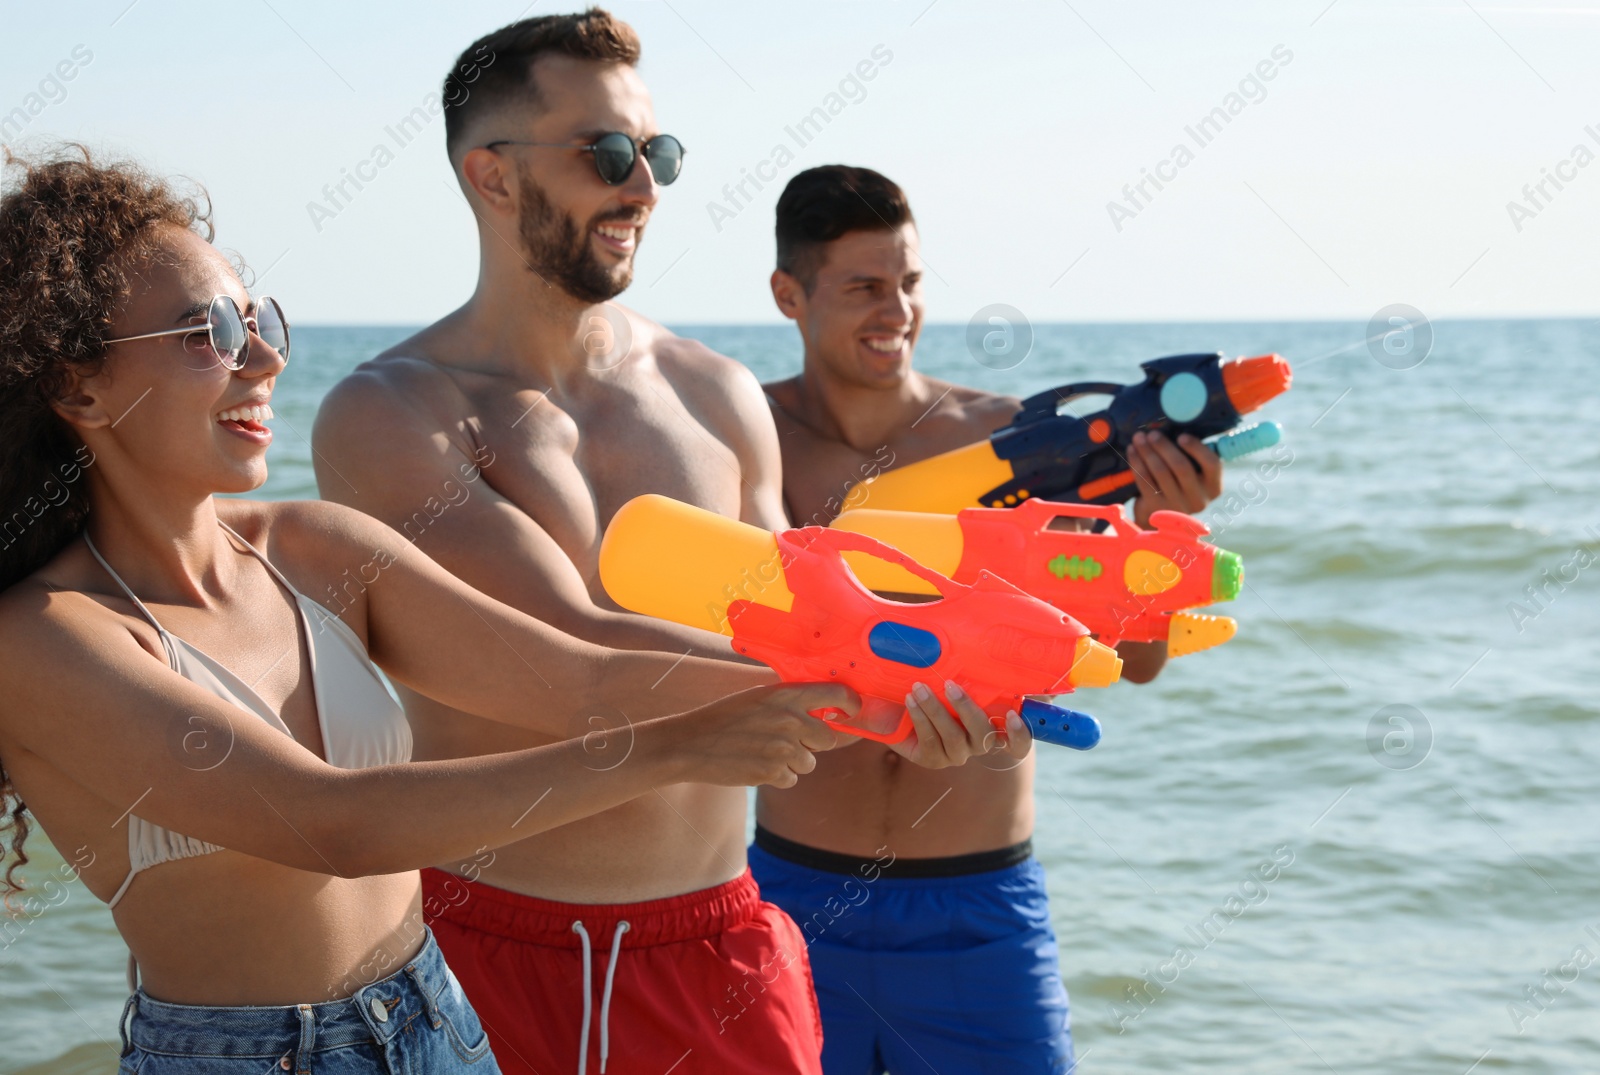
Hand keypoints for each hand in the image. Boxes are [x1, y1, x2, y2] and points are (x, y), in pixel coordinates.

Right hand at [668, 683, 854, 788]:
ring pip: (809, 762)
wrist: (688, 744)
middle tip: (786, 740)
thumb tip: (827, 715)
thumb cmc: (723, 719)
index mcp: (785, 694)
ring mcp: (782, 748)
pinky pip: (791, 779)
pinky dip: (776, 777)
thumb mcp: (758, 699)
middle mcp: (789, 719)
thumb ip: (791, 704)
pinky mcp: (772, 773)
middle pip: (828, 738)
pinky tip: (754, 764)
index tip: (852, 713)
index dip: (852, 706)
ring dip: (792, 762)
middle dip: (813, 743)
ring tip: (762, 752)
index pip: (838, 695)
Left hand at [886, 681, 1032, 768]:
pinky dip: (920, 717)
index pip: (1019, 744)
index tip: (1012, 714)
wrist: (901, 705)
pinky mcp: (932, 759)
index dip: (1020, 735)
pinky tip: (911, 700)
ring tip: (919, 688)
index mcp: (993, 726)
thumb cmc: (939, 687)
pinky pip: (930, 741)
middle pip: (984, 735)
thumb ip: (985, 674)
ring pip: (953, 736)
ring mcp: (956, 755)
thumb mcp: (961, 679)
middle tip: (950, 685)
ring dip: (935, 709)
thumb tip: (1006, 657)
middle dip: (967, 708)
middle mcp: (978, 744)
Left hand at [1128, 431, 1222, 526]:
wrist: (1163, 518)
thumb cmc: (1179, 485)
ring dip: (1147, 452)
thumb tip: (1175, 424)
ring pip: (1161, 473)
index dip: (1197, 448)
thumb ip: (1191, 456)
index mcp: (1213, 487)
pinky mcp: (1157, 509)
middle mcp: (1199, 499)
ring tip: (1138, 438)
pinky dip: (1137, 463)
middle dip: (1164, 447)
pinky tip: (1132, 451)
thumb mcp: (1193, 475)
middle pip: (1181, 467)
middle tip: (1151, 433)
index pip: (1212, 464)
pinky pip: (1145, 481)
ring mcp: (1178, 506)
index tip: (1181, 436)